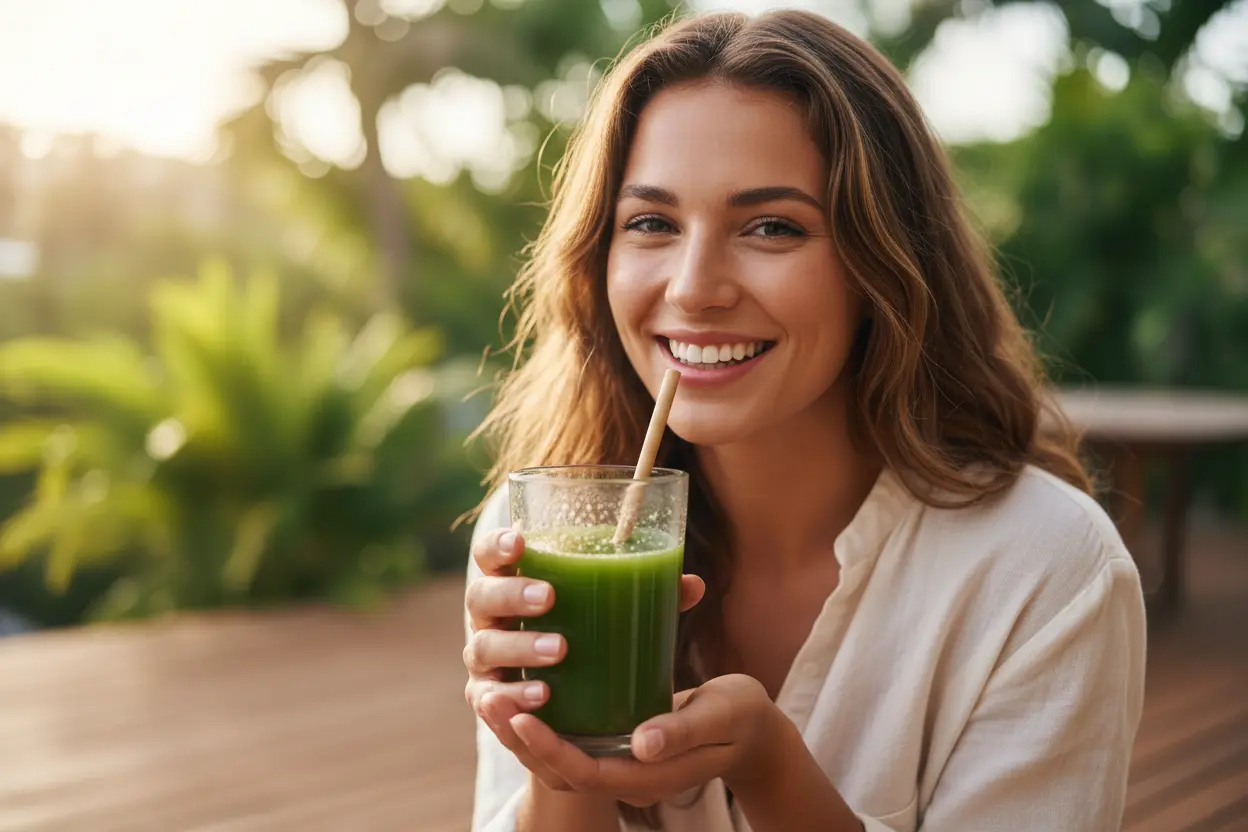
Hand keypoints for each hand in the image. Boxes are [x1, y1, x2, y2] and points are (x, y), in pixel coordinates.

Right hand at [464, 527, 706, 789]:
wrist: (567, 703)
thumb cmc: (586, 633)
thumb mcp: (612, 612)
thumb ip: (647, 595)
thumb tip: (691, 584)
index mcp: (511, 582)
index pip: (489, 555)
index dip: (498, 545)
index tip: (521, 540)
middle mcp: (488, 617)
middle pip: (482, 596)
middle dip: (512, 594)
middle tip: (549, 597)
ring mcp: (484, 658)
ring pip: (485, 647)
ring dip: (520, 647)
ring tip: (558, 650)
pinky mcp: (489, 698)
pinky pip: (489, 698)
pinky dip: (512, 697)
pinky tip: (540, 696)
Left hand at [492, 674, 789, 806]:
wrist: (750, 729)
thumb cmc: (739, 717)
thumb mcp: (719, 717)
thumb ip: (682, 731)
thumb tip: (643, 744)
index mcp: (648, 776)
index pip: (585, 774)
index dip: (550, 749)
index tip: (522, 714)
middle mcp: (625, 777)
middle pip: (559, 771)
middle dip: (520, 739)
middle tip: (487, 698)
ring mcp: (617, 763)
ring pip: (557, 759)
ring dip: (520, 732)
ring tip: (488, 695)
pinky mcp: (614, 743)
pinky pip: (568, 741)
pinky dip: (539, 721)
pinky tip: (517, 689)